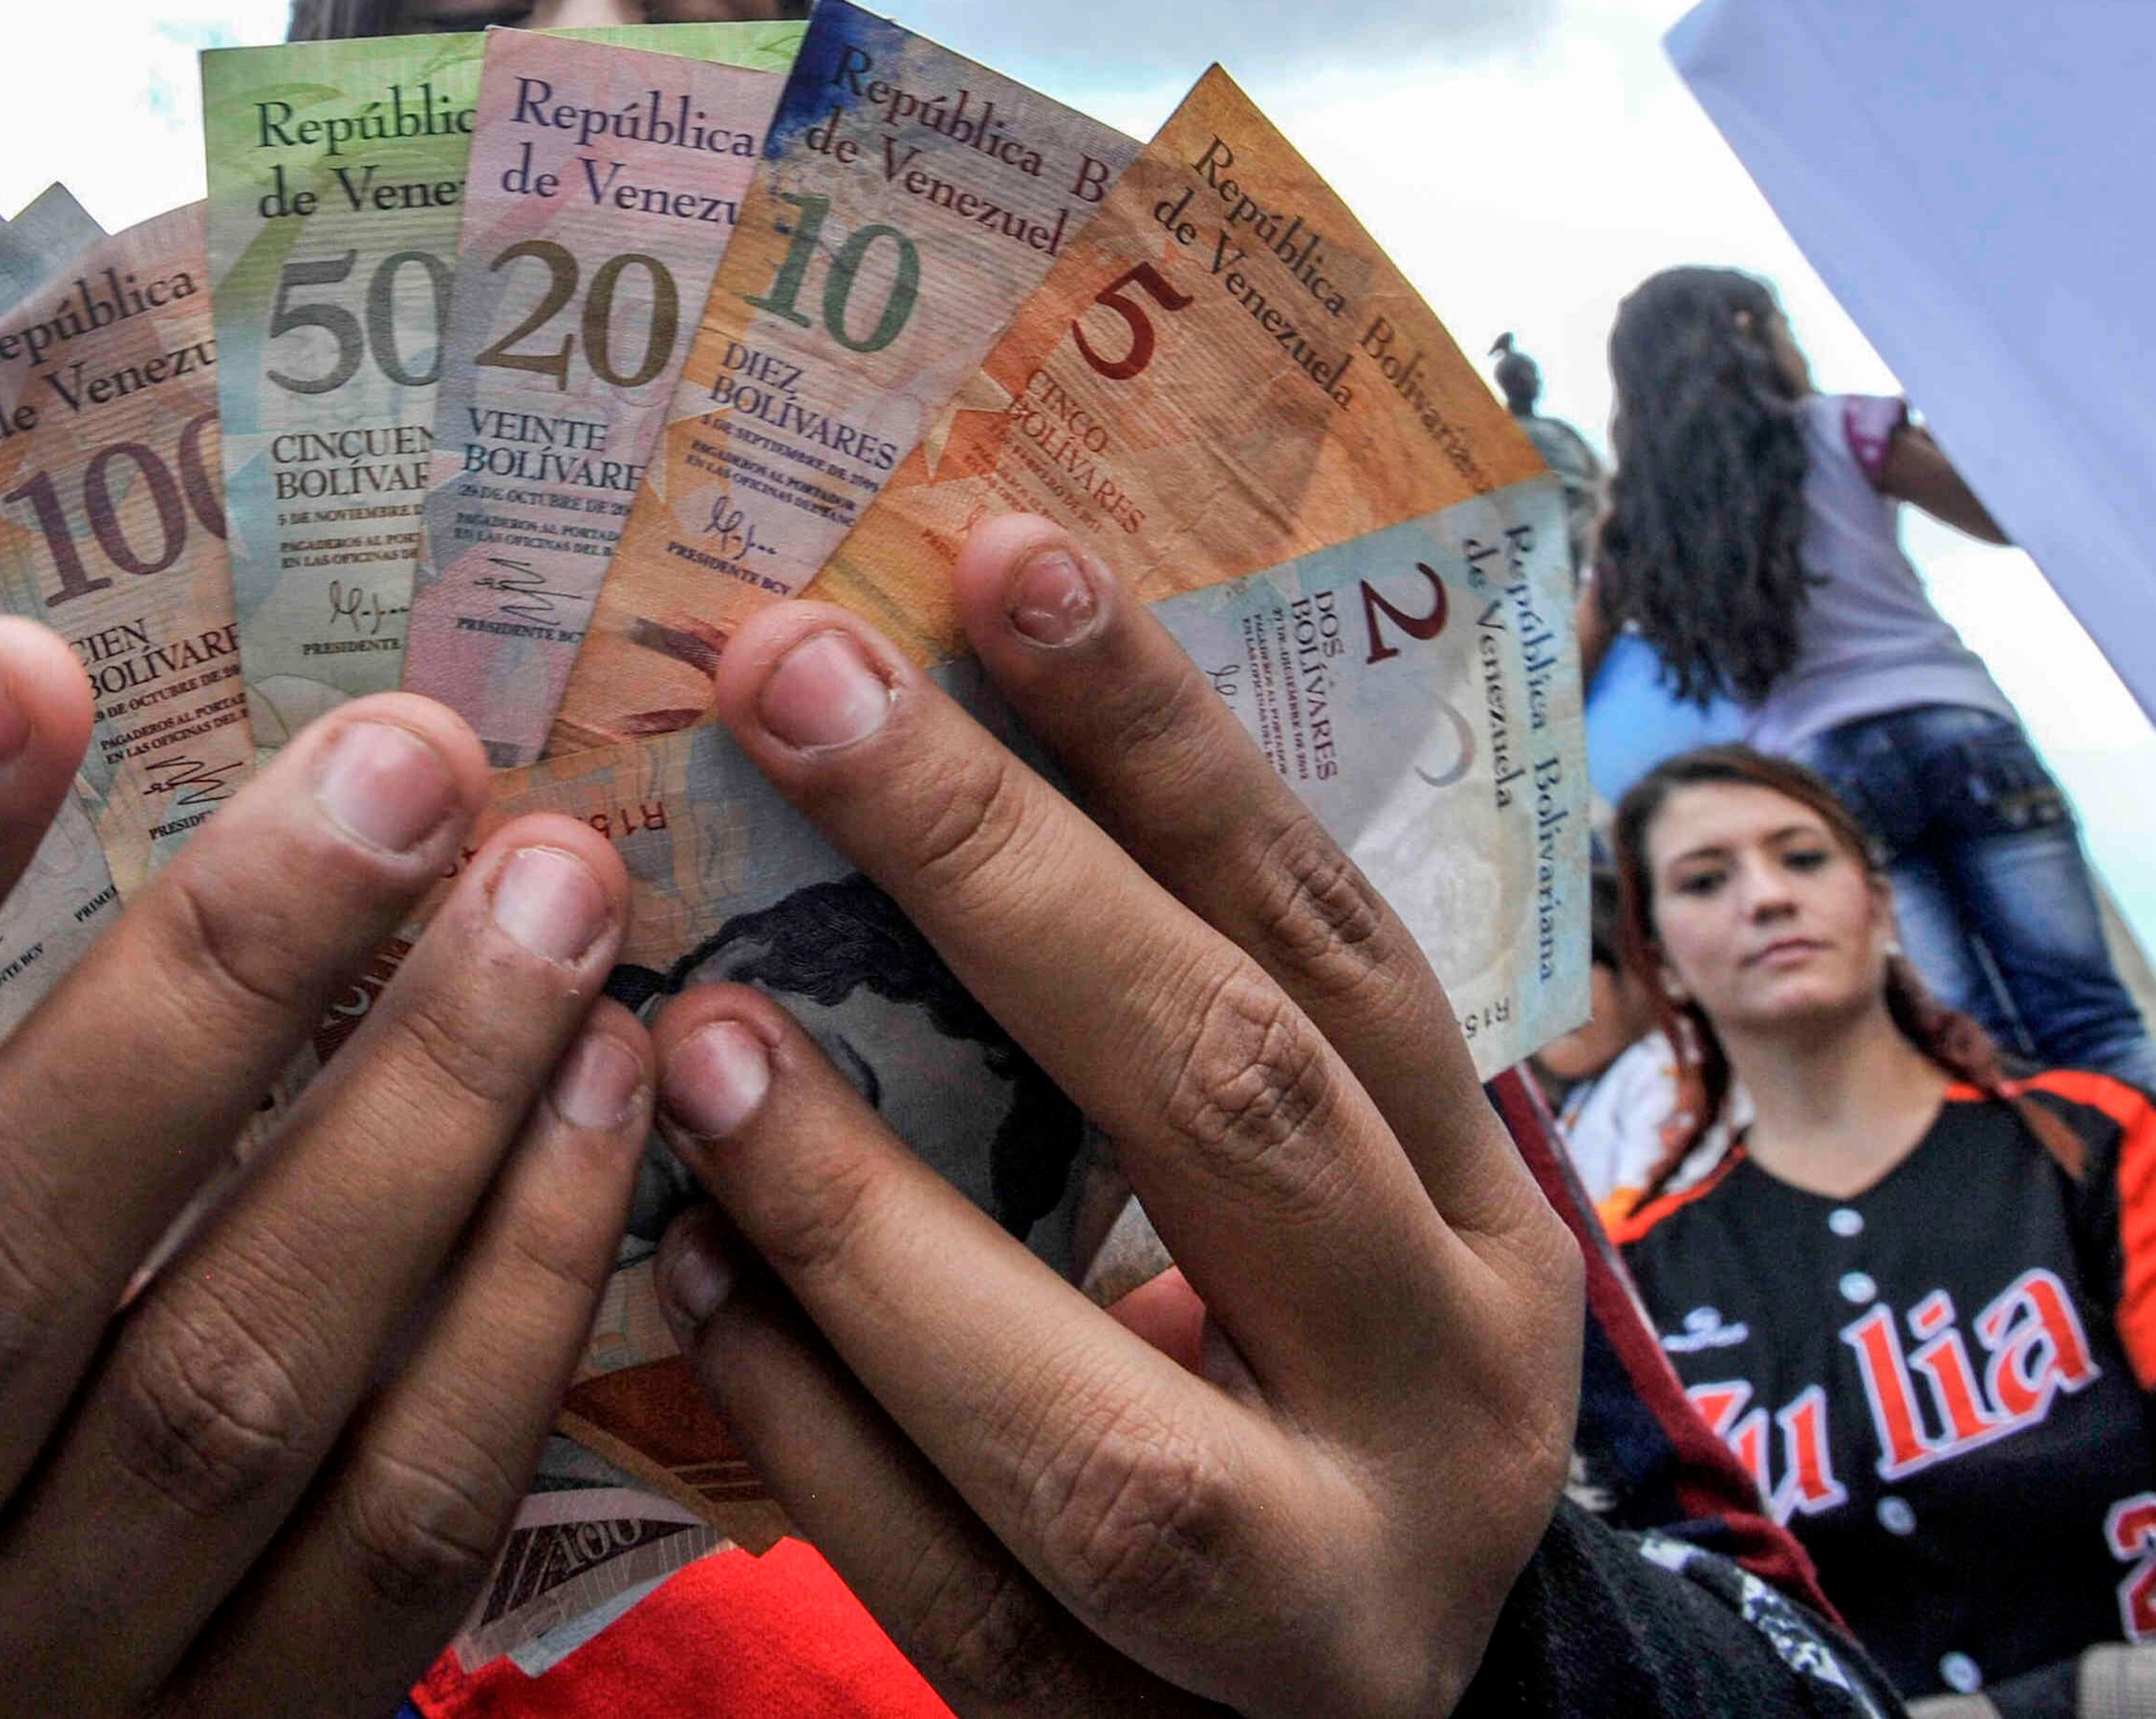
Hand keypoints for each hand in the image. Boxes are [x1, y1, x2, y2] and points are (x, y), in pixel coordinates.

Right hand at [0, 619, 654, 1716]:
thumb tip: (194, 714)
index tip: (24, 659)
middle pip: (1, 1257)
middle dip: (220, 981)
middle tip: (409, 758)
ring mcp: (49, 1652)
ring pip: (231, 1389)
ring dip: (421, 1115)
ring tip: (555, 898)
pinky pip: (406, 1514)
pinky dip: (520, 1295)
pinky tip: (611, 1103)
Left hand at [645, 516, 1581, 1717]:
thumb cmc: (1299, 1407)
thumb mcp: (1323, 1219)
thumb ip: (1189, 1044)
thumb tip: (938, 744)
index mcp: (1484, 1221)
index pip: (1325, 933)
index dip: (1166, 741)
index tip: (1000, 551)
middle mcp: (1439, 1394)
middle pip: (1227, 1101)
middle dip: (1000, 874)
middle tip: (791, 683)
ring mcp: (1306, 1604)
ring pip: (1088, 1419)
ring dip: (862, 1205)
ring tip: (691, 1028)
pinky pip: (947, 1591)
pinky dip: (803, 1426)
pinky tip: (671, 1272)